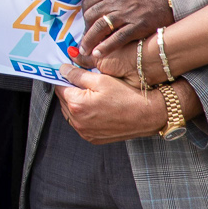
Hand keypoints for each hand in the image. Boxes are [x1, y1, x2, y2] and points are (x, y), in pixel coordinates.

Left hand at [55, 64, 169, 143]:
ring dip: (76, 103)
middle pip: (64, 100)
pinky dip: (83, 115)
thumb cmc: (127, 97)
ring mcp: (85, 132)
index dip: (66, 78)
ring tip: (93, 96)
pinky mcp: (92, 138)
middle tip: (85, 84)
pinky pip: (80, 124)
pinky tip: (96, 108)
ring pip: (70, 113)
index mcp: (77, 105)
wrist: (147, 116)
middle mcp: (78, 122)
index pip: (59, 87)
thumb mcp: (101, 79)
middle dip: (70, 90)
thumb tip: (63, 70)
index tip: (71, 74)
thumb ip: (77, 74)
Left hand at [76, 0, 172, 62]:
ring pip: (100, 27)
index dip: (83, 16)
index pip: (88, 2)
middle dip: (84, 30)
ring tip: (85, 51)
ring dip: (89, 40)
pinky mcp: (139, 25)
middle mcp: (117, 0)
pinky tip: (98, 53)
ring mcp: (128, 13)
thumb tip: (99, 7)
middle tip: (83, 41)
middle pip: (91, 15)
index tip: (84, 26)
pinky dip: (105, 47)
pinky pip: (117, 38)